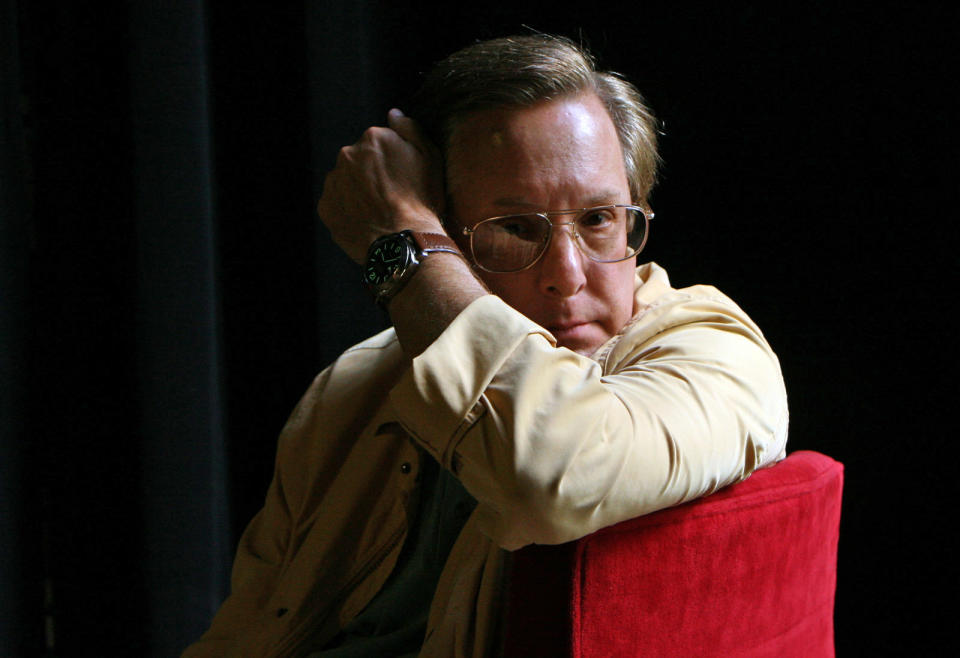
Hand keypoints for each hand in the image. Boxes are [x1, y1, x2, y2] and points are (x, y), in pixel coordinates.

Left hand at [317, 109, 445, 262]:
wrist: (403, 242)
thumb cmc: (422, 200)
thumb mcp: (430, 158)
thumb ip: (410, 129)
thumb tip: (393, 113)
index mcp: (373, 138)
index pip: (379, 143)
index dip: (392, 161)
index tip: (402, 178)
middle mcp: (347, 154)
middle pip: (359, 160)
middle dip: (371, 174)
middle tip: (390, 196)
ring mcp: (334, 181)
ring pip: (345, 181)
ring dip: (357, 191)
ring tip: (378, 211)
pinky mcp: (326, 207)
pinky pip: (336, 203)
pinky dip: (348, 210)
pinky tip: (367, 221)